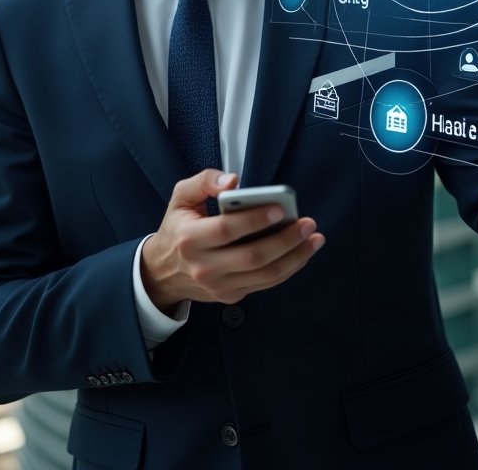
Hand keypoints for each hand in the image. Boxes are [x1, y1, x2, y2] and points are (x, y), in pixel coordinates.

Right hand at [140, 170, 324, 310]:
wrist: (164, 272)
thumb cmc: (179, 226)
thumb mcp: (181, 197)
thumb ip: (204, 181)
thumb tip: (233, 181)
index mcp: (190, 238)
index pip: (227, 230)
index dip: (254, 219)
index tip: (280, 208)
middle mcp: (204, 267)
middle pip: (252, 256)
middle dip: (285, 239)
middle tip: (307, 223)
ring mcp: (219, 286)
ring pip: (264, 275)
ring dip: (295, 257)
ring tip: (314, 238)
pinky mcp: (231, 296)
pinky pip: (265, 283)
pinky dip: (288, 268)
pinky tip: (303, 252)